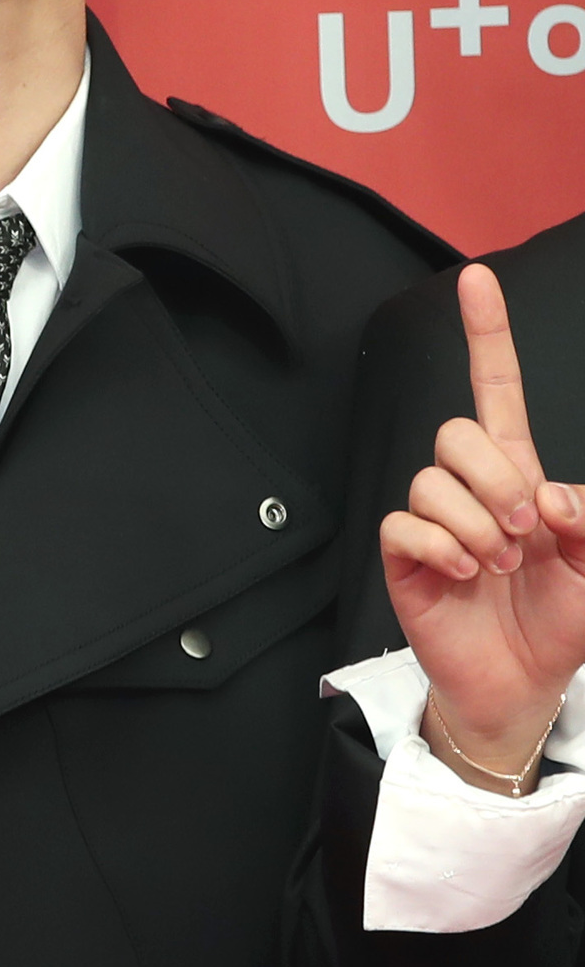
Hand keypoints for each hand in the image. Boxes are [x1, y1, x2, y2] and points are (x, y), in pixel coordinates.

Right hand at [380, 263, 584, 789]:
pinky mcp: (405, 558)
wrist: (524, 686)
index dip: (488, 335)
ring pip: (431, 479)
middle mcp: (469, 488)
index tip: (477, 280)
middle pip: (456, 431)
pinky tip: (462, 573)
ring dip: (475, 525)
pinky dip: (440, 547)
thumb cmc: (560, 621)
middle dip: (496, 478)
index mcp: (517, 473)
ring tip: (497, 565)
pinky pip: (405, 525)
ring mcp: (432, 521)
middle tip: (524, 531)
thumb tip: (545, 494)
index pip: (497, 389)